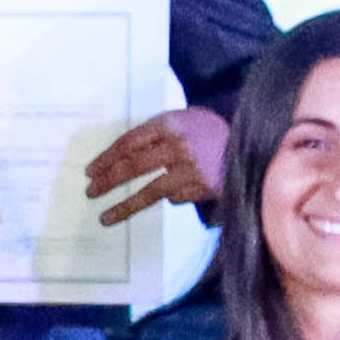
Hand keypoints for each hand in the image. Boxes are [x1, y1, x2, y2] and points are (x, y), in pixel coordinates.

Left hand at [83, 107, 233, 224]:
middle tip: (91, 192)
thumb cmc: (205, 132)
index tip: (90, 172)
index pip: (129, 142)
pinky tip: (171, 194)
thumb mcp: (181, 121)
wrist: (249, 142)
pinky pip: (173, 198)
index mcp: (169, 124)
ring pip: (150, 191)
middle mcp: (178, 146)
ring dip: (125, 207)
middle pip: (134, 166)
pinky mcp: (202, 187)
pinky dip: (168, 198)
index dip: (106, 158)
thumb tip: (115, 159)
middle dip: (108, 181)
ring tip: (104, 218)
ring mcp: (191, 169)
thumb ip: (153, 135)